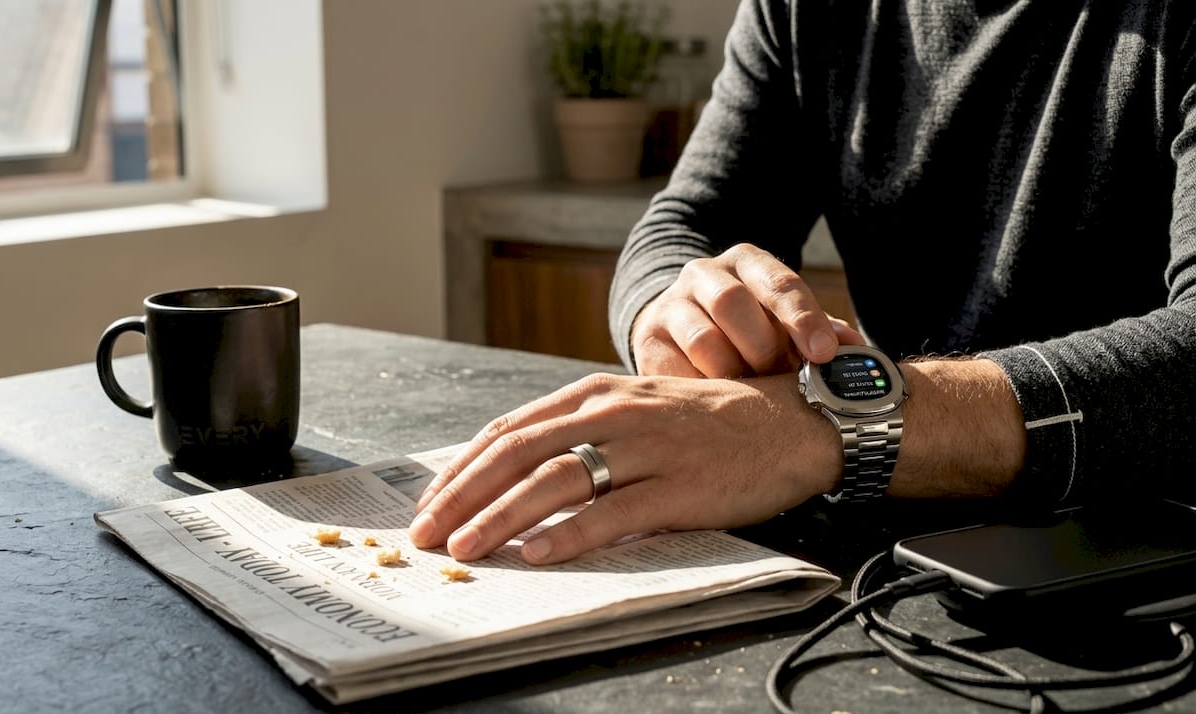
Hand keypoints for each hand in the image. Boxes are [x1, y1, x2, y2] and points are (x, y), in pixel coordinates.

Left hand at [408, 372, 840, 563]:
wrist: (788, 420)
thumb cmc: (705, 421)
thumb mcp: (632, 409)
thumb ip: (578, 430)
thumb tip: (513, 469)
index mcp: (594, 393)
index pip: (509, 430)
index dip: (462, 468)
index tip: (429, 503)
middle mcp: (613, 413)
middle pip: (519, 452)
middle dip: (464, 494)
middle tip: (427, 532)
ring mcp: (647, 448)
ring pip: (557, 479)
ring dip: (502, 515)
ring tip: (466, 546)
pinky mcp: (680, 487)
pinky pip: (616, 511)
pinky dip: (572, 533)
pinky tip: (539, 552)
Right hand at [631, 243, 864, 377]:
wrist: (682, 326)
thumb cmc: (752, 330)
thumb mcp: (785, 323)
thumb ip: (822, 334)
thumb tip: (857, 353)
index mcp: (748, 263)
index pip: (778, 282)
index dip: (803, 318)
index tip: (823, 354)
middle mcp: (705, 274)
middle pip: (732, 303)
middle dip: (763, 349)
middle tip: (780, 381)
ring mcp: (671, 305)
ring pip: (701, 339)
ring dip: (733, 375)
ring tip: (752, 400)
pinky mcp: (648, 339)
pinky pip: (673, 371)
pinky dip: (701, 392)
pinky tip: (719, 407)